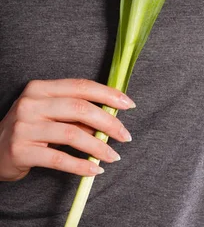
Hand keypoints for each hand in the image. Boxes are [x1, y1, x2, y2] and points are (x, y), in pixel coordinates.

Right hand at [0, 78, 134, 181]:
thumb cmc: (29, 129)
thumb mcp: (49, 113)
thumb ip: (75, 112)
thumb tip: (111, 117)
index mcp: (40, 88)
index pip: (81, 86)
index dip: (108, 94)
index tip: (129, 104)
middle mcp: (31, 103)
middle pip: (80, 108)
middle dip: (108, 122)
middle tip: (125, 135)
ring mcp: (24, 126)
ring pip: (72, 134)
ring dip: (98, 147)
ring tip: (113, 155)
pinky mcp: (21, 150)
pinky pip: (59, 159)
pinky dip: (81, 166)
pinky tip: (94, 170)